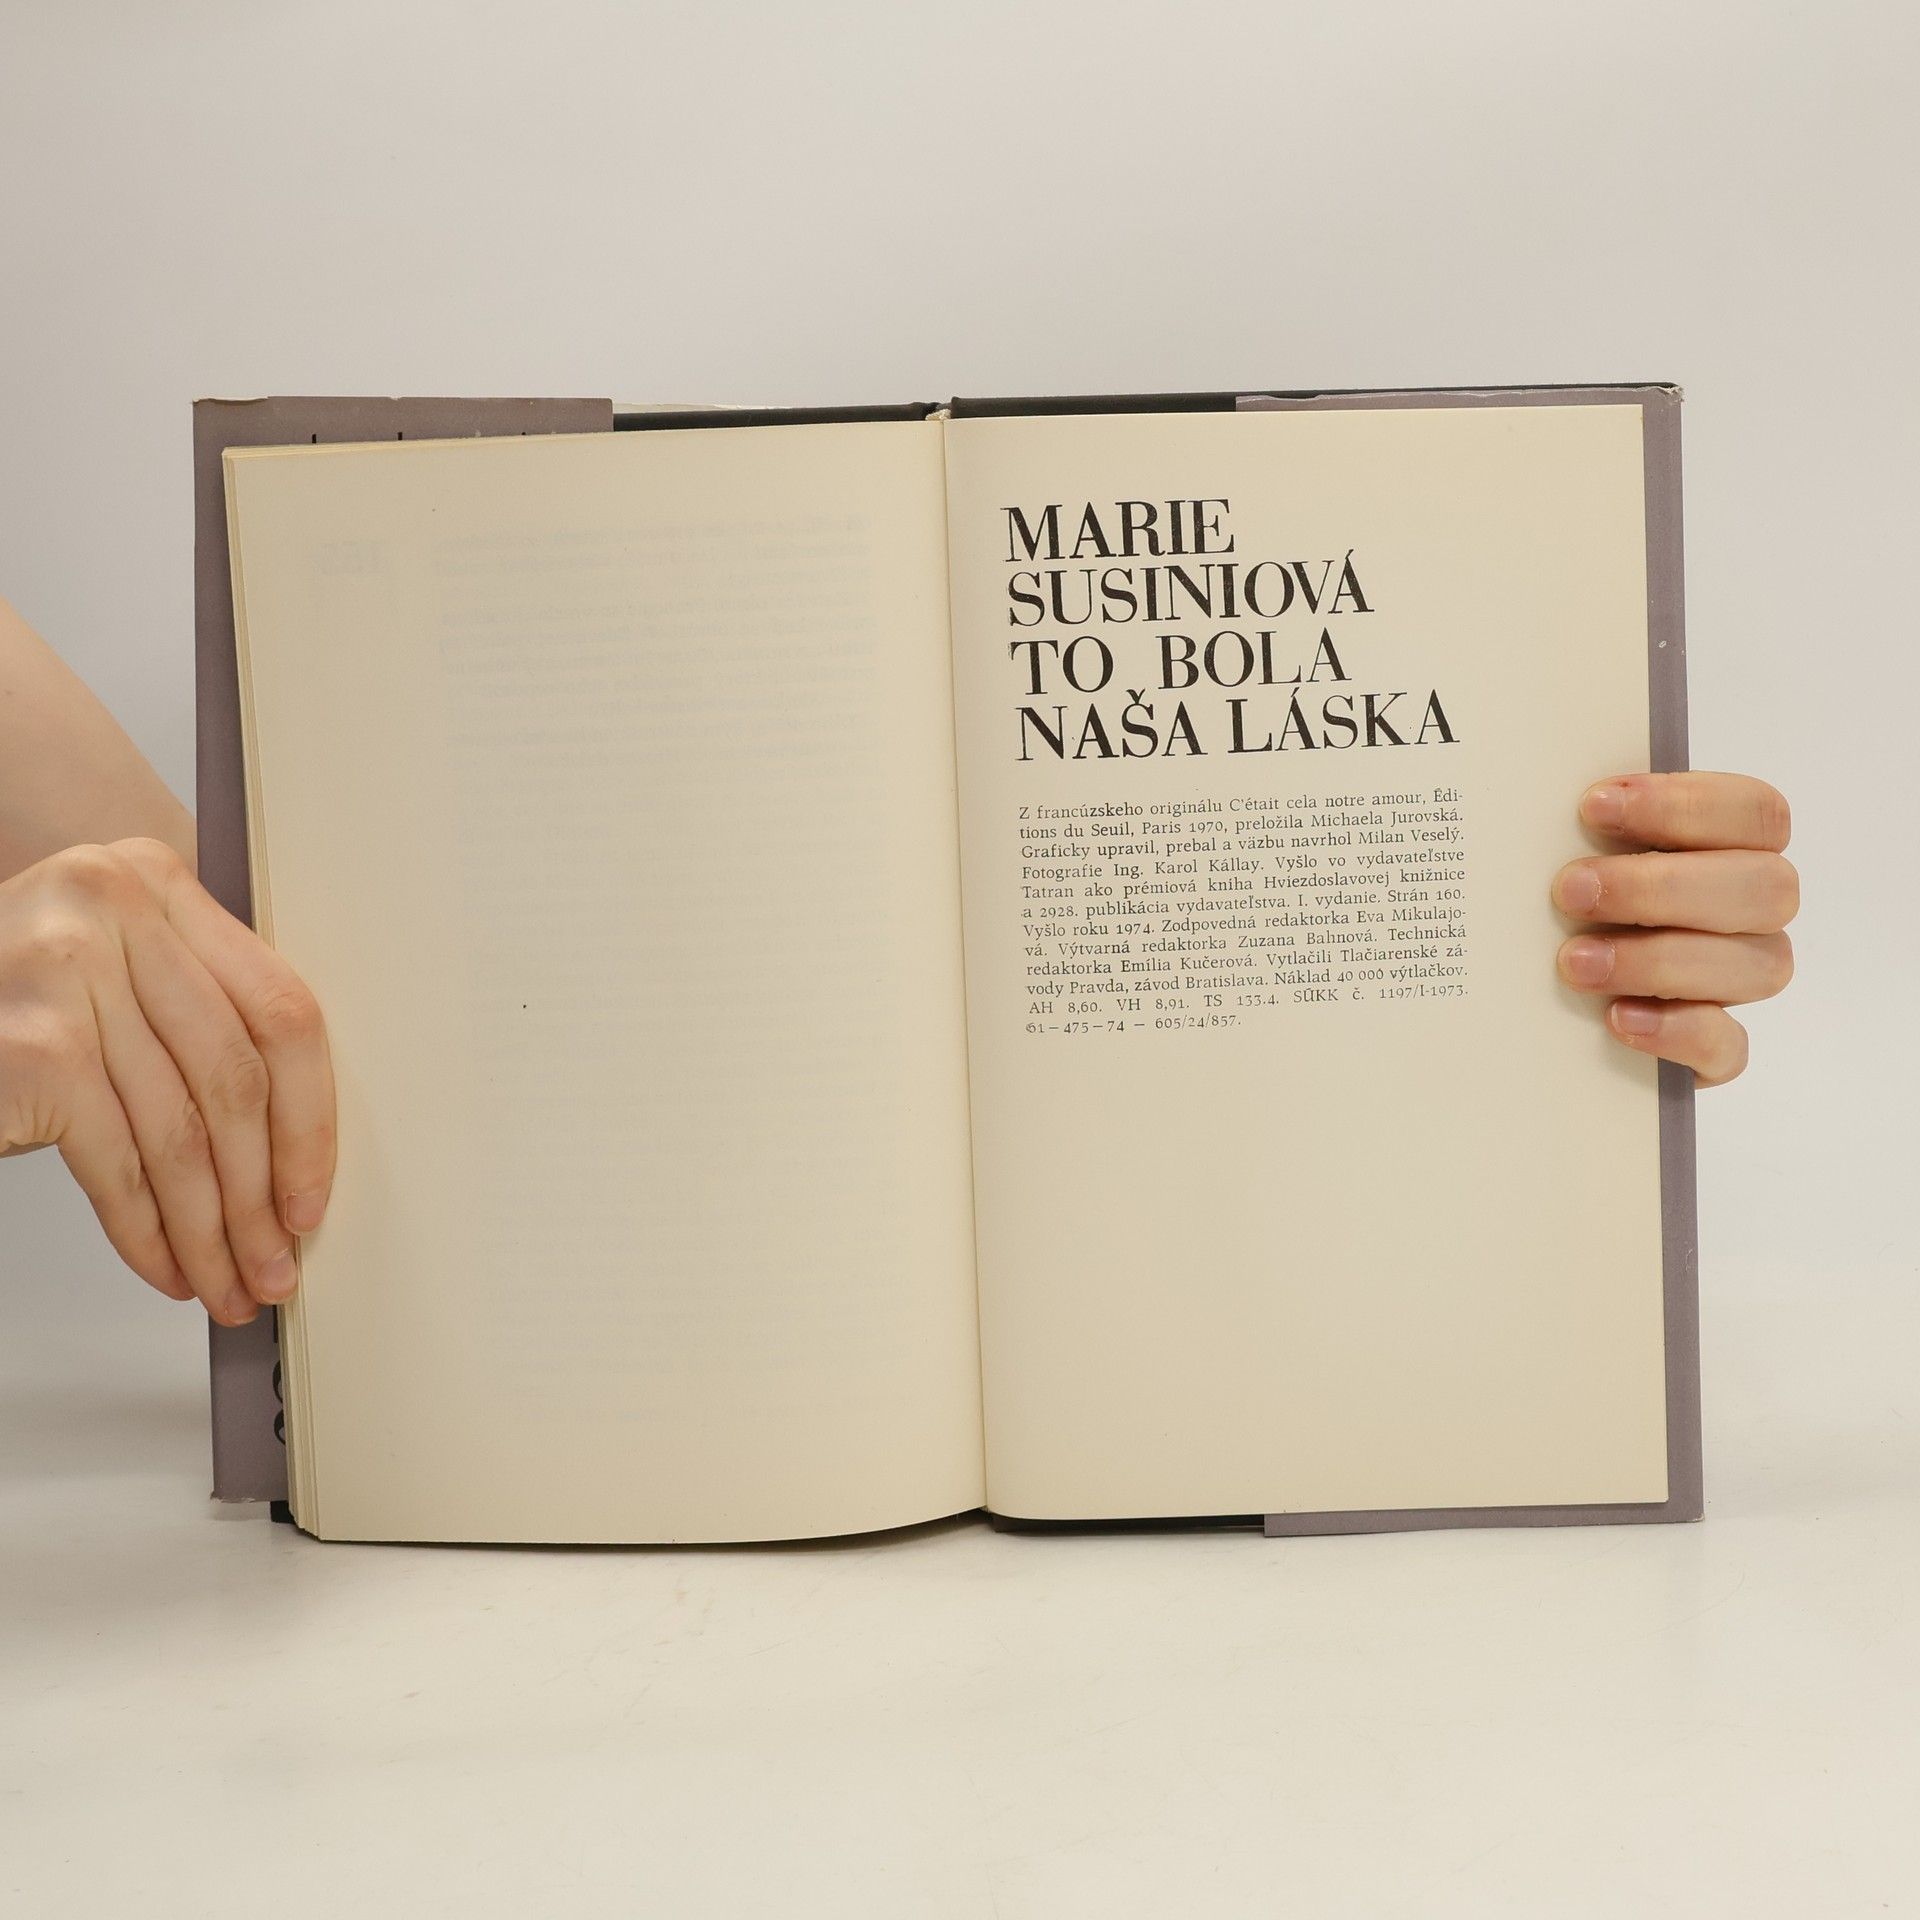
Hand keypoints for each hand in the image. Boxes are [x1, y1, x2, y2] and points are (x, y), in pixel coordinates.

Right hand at [0, 838, 333, 1322]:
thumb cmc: (11, 1014)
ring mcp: (63, 969)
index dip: (311, 1116)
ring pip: (181, 1130)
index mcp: (154, 878)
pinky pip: (119, 1161)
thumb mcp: (111, 979)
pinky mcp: (31, 1046)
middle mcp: (110, 903)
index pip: (279, 1008)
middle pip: (237, 1075)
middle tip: (277, 1264)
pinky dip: (149, 1231)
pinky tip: (168, 1268)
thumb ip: (199, 1013)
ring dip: (212, 1229)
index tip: (314, 1192)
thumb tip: (298, 1148)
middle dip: (264, 1190)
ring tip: (229, 1283)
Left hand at [1552, 772, 1796, 1086]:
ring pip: (1757, 967)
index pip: (1756, 812)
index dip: (1683, 804)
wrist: (1539, 1001)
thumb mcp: (1575, 847)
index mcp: (1736, 844)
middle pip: (1763, 889)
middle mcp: (1752, 910)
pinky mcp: (1717, 1049)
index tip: (1593, 806)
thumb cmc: (1572, 893)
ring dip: (1659, 961)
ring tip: (1574, 962)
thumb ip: (1584, 823)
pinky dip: (1677, 1031)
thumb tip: (1536, 796)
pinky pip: (1728, 1047)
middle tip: (1570, 891)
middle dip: (1660, 888)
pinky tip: (1619, 1019)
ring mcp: (1740, 980)